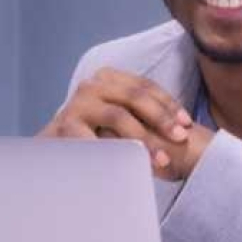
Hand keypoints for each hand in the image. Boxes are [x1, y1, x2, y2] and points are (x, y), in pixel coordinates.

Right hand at [38, 67, 211, 179]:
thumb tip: (185, 128)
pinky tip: (131, 164)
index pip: (146, 87)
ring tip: (160, 160)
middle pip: (135, 97)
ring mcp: (78, 103)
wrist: (54, 150)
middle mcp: (93, 84)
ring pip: (118, 116)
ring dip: (143, 139)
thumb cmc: (97, 134)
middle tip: (180, 139)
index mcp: (110, 78)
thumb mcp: (122, 119)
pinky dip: (115, 151)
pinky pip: (96, 139)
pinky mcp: (65, 125)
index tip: (187, 125)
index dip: (169, 105)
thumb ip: (143, 116)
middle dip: (161, 119)